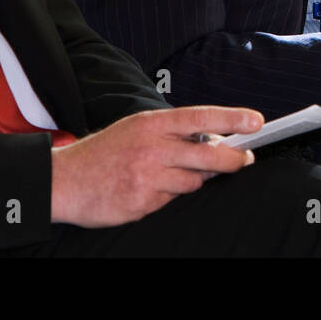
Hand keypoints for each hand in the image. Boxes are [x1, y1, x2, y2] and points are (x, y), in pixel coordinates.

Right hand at [49, 106, 261, 226]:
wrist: (65, 180)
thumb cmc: (106, 152)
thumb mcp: (137, 129)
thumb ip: (173, 133)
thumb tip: (213, 139)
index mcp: (152, 124)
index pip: (201, 116)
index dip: (232, 118)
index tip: (256, 121)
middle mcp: (152, 148)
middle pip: (208, 156)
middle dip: (232, 160)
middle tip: (243, 159)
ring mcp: (147, 177)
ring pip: (193, 182)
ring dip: (191, 180)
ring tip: (167, 174)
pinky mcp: (142, 203)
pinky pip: (171, 201)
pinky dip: (167, 196)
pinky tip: (147, 190)